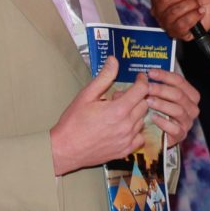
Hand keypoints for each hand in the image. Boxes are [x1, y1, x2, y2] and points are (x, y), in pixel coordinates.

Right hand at [50, 57, 149, 175]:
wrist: (65, 149)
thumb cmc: (73, 122)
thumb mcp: (86, 95)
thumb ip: (103, 77)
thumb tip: (113, 61)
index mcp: (118, 110)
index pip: (142, 90)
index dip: (142, 81)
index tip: (139, 78)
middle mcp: (127, 125)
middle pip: (144, 104)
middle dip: (136, 97)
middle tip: (118, 97)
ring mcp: (127, 139)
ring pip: (142, 119)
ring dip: (134, 113)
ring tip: (117, 113)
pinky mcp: (125, 150)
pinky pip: (140, 137)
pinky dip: (134, 130)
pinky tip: (121, 127)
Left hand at [144, 68, 199, 147]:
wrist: (159, 134)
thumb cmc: (159, 111)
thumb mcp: (160, 96)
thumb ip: (155, 85)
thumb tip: (141, 75)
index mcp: (190, 95)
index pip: (180, 81)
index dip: (165, 75)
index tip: (150, 73)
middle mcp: (192, 108)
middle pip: (179, 95)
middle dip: (161, 90)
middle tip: (146, 88)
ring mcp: (187, 122)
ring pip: (178, 110)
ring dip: (162, 104)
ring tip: (148, 101)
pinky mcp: (181, 135)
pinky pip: (175, 129)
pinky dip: (164, 123)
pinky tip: (153, 118)